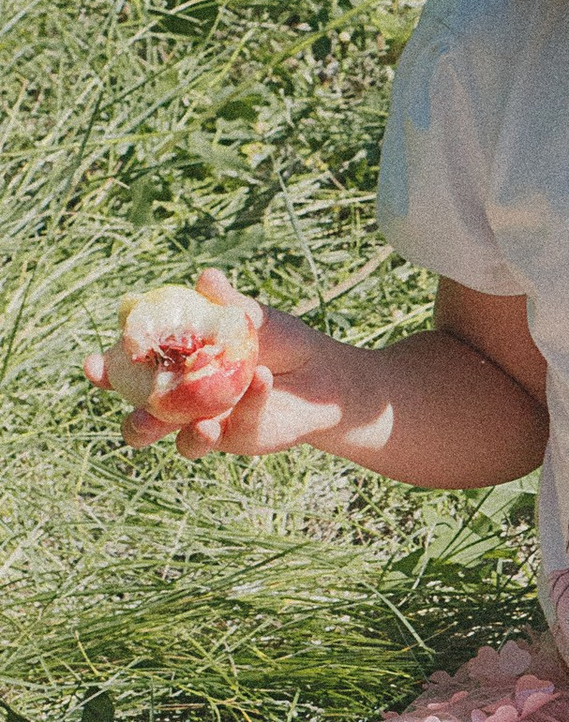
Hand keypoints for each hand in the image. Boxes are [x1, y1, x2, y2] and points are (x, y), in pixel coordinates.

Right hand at [84, 267, 346, 456]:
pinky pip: (235, 428)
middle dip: (136, 423)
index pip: (126, 374)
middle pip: (142, 424)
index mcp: (170, 368)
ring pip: (179, 443)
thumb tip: (207, 278)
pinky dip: (248, 404)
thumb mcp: (252, 318)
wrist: (320, 371)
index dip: (105, 372)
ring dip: (185, 436)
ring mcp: (205, 424)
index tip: (95, 365)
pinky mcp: (238, 438)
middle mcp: (180, 403)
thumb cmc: (275, 339)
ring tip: (203, 422)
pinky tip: (262, 380)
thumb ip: (227, 304)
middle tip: (144, 414)